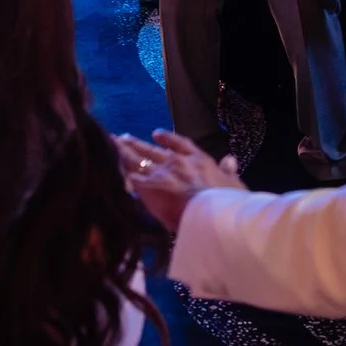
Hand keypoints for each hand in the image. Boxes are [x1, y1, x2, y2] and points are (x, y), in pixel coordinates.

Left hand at [114, 129, 245, 234]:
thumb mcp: (233, 183)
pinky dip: (126, 176)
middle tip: (123, 138)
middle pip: (153, 150)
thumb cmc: (228, 200)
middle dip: (137, 144)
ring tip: (113, 147)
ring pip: (140, 160)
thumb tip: (230, 160)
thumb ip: (228, 170)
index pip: (180, 143)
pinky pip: (136, 179)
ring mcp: (164, 173)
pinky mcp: (153, 186)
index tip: (156, 133)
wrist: (215, 212)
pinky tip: (116, 173)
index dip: (167, 138)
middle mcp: (178, 161)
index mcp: (199, 159)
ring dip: (125, 153)